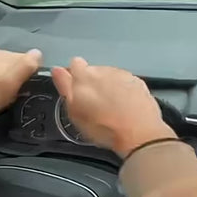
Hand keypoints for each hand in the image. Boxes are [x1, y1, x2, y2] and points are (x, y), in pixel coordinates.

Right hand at [52, 57, 175, 157]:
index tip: (76, 91)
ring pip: (110, 76)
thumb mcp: (74, 111)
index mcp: (84, 75)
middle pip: (93, 70)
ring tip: (110, 108)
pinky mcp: (139, 82)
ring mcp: (123, 74)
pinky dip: (123, 91)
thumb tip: (57, 70)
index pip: (74, 64)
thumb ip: (64, 86)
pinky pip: (126, 83)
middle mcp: (104, 70)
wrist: (139, 133)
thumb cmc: (103, 126)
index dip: (74, 76)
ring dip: (108, 87)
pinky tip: (124, 107)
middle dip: (92, 83)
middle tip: (94, 105)